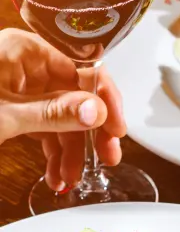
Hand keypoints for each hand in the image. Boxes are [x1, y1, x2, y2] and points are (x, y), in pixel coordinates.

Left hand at [0, 29, 125, 190]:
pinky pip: (42, 127)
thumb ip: (53, 113)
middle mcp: (25, 65)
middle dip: (89, 133)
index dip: (104, 101)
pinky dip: (51, 151)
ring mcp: (17, 87)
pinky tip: (56, 174)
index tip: (116, 130)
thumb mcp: (4, 116)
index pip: (82, 70)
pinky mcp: (10, 107)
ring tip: (71, 179)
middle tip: (107, 160)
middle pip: (75, 96)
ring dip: (69, 151)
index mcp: (25, 51)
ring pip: (60, 117)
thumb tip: (95, 110)